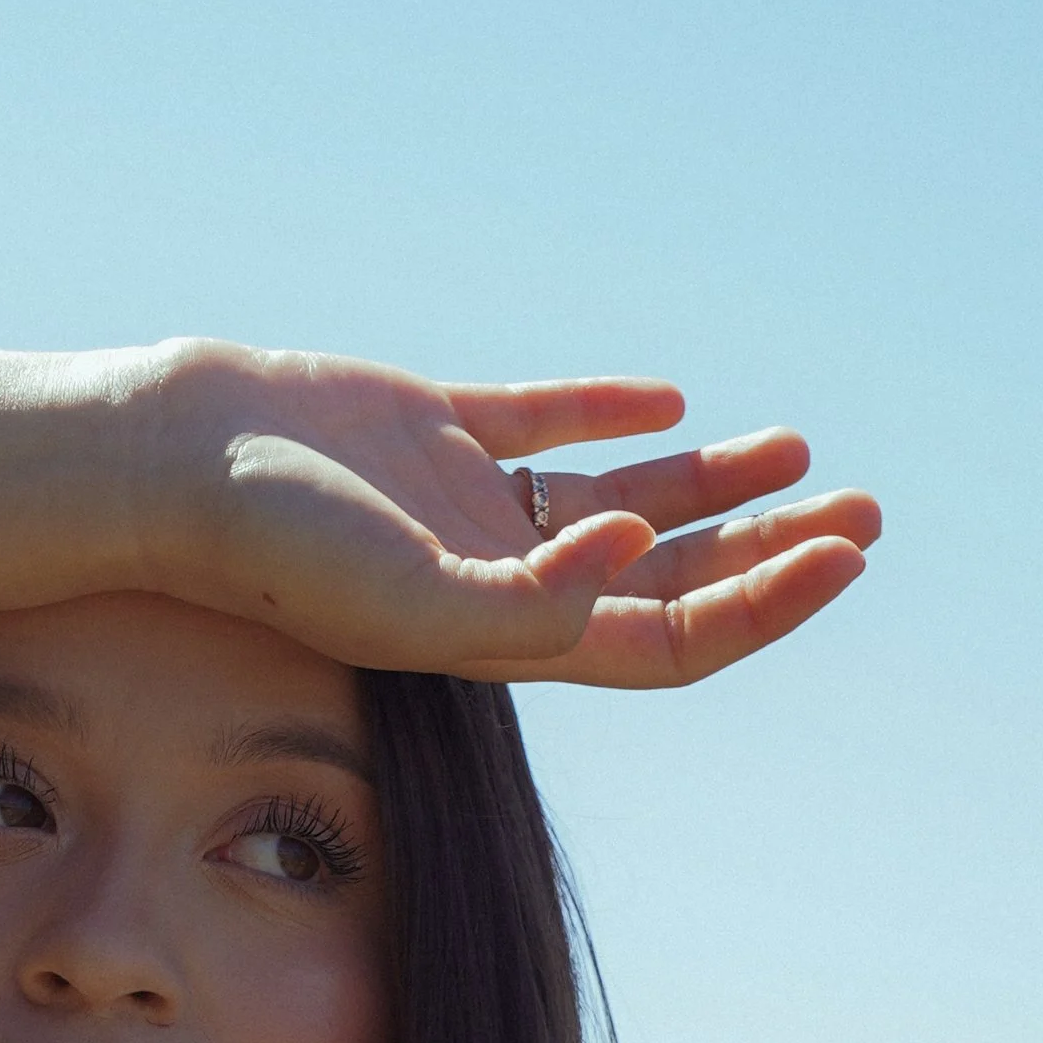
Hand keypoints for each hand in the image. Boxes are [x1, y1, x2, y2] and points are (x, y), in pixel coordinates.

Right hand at [139, 342, 877, 687]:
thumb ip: (526, 599)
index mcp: (509, 634)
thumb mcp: (410, 595)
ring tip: (799, 453)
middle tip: (868, 511)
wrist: (175, 466)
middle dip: (770, 552)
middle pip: (666, 581)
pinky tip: (668, 402)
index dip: (765, 607)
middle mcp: (500, 577)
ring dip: (716, 487)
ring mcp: (468, 503)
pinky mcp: (432, 427)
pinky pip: (541, 421)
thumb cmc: (280, 546)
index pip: (668, 640)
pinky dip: (607, 412)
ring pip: (622, 502)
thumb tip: (636, 553)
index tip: (846, 553)